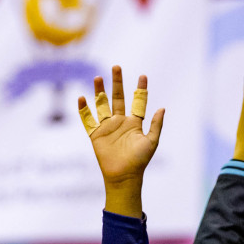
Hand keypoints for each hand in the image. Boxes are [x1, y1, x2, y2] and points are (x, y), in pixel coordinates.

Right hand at [79, 66, 164, 217]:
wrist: (123, 176)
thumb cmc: (139, 161)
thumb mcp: (151, 142)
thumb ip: (156, 125)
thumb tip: (162, 108)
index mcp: (134, 123)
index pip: (138, 101)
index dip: (140, 89)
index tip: (143, 76)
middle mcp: (120, 122)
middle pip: (117, 98)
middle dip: (117, 82)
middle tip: (116, 67)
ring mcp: (107, 127)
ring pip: (102, 105)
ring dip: (100, 91)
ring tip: (98, 77)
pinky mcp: (96, 135)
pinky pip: (87, 120)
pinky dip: (83, 110)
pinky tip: (81, 98)